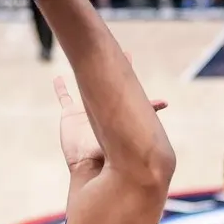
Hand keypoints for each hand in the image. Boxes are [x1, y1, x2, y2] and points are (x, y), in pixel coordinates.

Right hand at [55, 60, 166, 180]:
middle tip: (128, 55)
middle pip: (113, 87)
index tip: (160, 97)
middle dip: (120, 72)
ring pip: (87, 89)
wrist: (87, 168)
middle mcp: (104, 112)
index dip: (148, 99)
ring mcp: (86, 113)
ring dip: (89, 76)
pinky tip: (57, 79)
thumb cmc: (110, 156)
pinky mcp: (70, 117)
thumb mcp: (129, 134)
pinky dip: (60, 89)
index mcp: (120, 117)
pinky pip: (64, 99)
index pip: (137, 101)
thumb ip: (143, 119)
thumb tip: (166, 101)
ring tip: (91, 61)